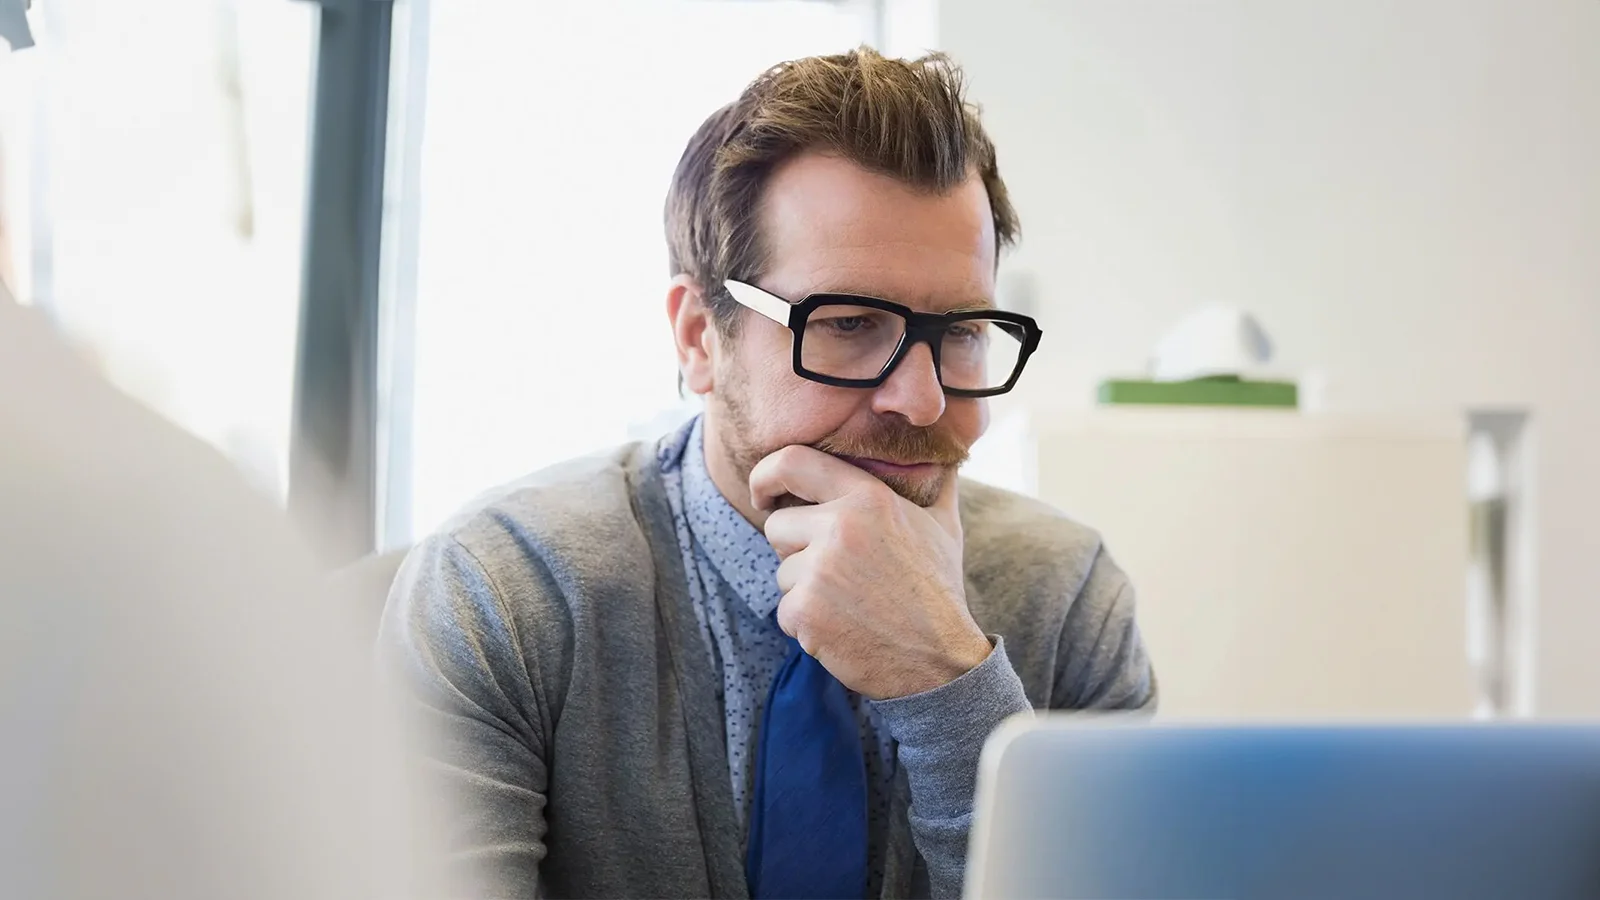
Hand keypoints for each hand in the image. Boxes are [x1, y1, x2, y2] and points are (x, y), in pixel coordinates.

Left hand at [750, 445, 993, 700]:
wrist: (940, 660)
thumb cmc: (938, 590)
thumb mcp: (943, 525)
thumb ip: (935, 483)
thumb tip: (942, 455)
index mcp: (867, 497)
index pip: (791, 463)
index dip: (764, 476)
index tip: (763, 494)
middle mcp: (840, 527)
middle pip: (777, 526)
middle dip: (796, 549)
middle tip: (837, 573)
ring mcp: (820, 570)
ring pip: (782, 572)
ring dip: (805, 591)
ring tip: (850, 603)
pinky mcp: (805, 611)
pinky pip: (784, 610)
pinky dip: (806, 624)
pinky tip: (843, 628)